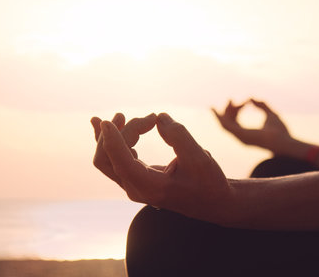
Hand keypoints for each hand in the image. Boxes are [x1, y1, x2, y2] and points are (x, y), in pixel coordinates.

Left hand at [92, 113, 232, 223]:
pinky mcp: (135, 178)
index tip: (108, 120)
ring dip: (111, 136)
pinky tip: (105, 125)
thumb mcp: (200, 157)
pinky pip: (113, 159)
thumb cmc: (208, 182)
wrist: (213, 201)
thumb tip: (159, 118)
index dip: (112, 140)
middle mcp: (136, 188)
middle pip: (106, 160)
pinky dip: (110, 141)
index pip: (121, 162)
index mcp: (150, 187)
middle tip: (147, 118)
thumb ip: (179, 136)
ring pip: (106, 160)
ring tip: (121, 116)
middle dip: (118, 134)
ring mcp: (133, 185)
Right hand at [212, 98, 290, 153]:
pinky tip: (229, 106)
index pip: (236, 123)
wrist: (284, 140)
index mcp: (248, 134)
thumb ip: (262, 106)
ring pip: (226, 123)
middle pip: (229, 123)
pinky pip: (227, 125)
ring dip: (226, 111)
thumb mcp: (271, 114)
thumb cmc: (280, 131)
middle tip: (230, 99)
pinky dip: (226, 116)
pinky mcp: (240, 135)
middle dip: (228, 111)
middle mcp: (242, 137)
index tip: (246, 100)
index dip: (237, 110)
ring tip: (230, 100)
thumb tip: (252, 98)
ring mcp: (240, 137)